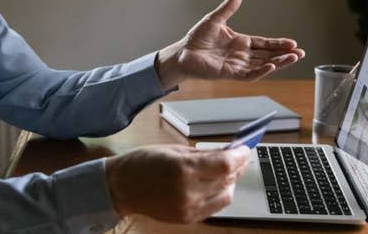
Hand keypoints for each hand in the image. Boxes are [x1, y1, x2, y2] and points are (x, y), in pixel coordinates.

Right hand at [105, 144, 250, 222]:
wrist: (122, 188)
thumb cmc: (143, 163)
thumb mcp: (173, 150)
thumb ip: (202, 154)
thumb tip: (228, 152)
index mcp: (183, 168)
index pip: (225, 164)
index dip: (240, 156)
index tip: (245, 149)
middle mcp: (188, 191)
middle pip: (228, 179)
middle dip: (237, 166)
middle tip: (239, 156)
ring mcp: (188, 208)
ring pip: (226, 195)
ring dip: (229, 181)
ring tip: (224, 171)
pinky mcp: (188, 218)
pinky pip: (215, 207)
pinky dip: (220, 194)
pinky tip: (214, 184)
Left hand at [156, 0, 304, 88]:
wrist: (183, 52)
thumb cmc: (197, 38)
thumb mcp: (215, 19)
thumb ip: (228, 8)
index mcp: (240, 43)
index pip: (264, 44)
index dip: (278, 44)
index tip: (293, 43)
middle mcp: (241, 55)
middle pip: (268, 55)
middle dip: (284, 55)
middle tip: (300, 53)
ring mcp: (237, 65)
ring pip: (263, 65)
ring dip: (278, 63)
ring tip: (293, 58)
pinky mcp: (230, 74)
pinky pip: (249, 74)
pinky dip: (261, 71)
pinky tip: (271, 66)